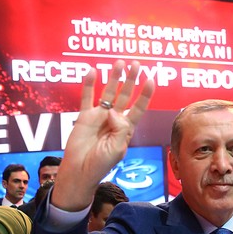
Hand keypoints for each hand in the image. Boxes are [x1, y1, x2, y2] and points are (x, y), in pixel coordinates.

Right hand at [52, 60, 154, 210]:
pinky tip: (92, 71)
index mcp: (127, 129)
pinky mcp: (84, 117)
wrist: (81, 171)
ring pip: (109, 93)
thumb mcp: (117, 148)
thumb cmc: (101, 164)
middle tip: (135, 64)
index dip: (145, 94)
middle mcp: (115, 120)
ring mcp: (99, 117)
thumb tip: (113, 110)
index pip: (139, 107)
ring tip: (119, 62)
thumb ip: (120, 128)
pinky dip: (89, 84)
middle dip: (131, 80)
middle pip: (126, 95)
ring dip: (114, 78)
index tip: (151, 79)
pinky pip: (87, 97)